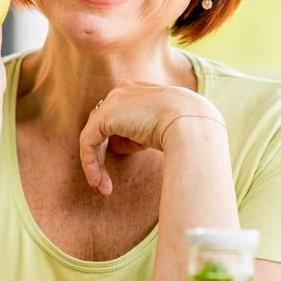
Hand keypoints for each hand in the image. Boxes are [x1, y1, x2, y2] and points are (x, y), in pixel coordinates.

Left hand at [78, 82, 226, 195]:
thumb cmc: (184, 129)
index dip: (113, 143)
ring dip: (95, 165)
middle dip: (100, 157)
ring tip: (103, 190)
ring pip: (93, 136)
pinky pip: (88, 142)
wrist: (191, 124)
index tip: (117, 167)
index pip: (115, 117)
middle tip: (103, 184)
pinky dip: (90, 164)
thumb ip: (136, 133)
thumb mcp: (158, 128)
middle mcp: (122, 90)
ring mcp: (112, 101)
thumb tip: (117, 145)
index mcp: (136, 89)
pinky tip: (98, 182)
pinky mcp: (105, 115)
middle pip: (100, 126)